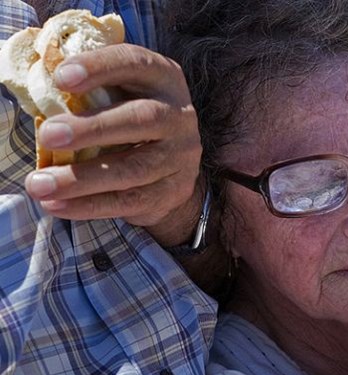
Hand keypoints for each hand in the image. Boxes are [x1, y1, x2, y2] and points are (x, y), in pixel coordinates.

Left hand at [23, 43, 202, 244]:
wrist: (174, 164)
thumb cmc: (128, 116)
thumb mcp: (119, 93)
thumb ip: (91, 90)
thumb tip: (36, 92)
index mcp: (163, 79)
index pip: (135, 64)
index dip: (100, 67)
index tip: (60, 78)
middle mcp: (179, 116)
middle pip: (142, 119)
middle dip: (92, 128)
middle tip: (48, 135)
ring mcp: (180, 157)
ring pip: (134, 169)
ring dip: (83, 178)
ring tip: (39, 184)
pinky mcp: (173, 191)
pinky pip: (130, 201)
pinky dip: (89, 206)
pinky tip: (56, 205)